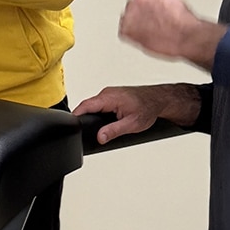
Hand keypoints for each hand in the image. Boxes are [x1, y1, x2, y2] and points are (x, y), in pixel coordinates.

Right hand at [74, 84, 200, 144]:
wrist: (159, 99)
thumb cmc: (148, 108)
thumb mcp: (131, 124)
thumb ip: (113, 131)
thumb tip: (100, 137)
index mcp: (109, 97)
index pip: (86, 105)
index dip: (76, 115)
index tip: (71, 124)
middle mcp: (107, 93)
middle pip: (87, 106)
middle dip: (84, 117)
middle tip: (83, 130)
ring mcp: (109, 93)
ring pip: (93, 105)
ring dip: (92, 115)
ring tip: (95, 126)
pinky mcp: (111, 96)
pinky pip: (99, 104)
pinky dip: (98, 112)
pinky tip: (102, 119)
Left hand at [118, 0, 226, 69]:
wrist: (185, 35)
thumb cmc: (184, 22)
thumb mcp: (175, 0)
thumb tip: (155, 5)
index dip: (148, 8)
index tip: (153, 15)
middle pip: (132, 7)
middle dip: (139, 16)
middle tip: (151, 25)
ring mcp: (131, 12)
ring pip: (127, 19)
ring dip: (135, 26)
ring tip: (151, 33)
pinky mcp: (126, 27)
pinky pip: (124, 33)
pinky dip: (132, 37)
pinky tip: (145, 38)